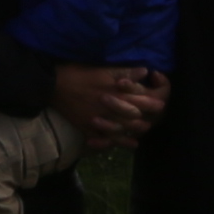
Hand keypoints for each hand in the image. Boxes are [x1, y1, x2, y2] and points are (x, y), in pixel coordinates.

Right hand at [51, 63, 167, 144]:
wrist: (52, 85)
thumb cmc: (78, 73)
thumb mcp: (102, 69)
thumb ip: (124, 72)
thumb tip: (144, 71)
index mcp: (113, 93)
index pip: (138, 101)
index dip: (151, 103)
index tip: (161, 104)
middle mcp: (108, 109)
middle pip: (132, 118)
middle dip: (146, 118)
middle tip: (155, 118)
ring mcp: (98, 121)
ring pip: (120, 130)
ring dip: (133, 131)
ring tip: (143, 130)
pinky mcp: (87, 127)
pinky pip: (103, 139)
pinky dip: (114, 142)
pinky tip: (122, 143)